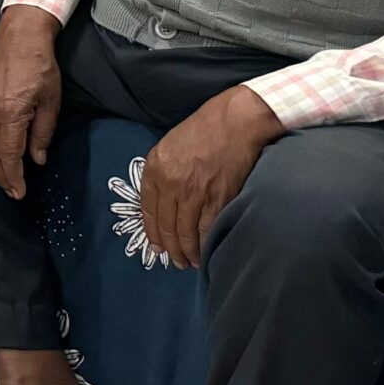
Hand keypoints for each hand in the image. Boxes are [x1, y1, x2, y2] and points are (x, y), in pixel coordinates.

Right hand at [0, 5, 65, 199]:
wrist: (19, 35)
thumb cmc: (40, 65)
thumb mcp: (51, 101)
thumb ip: (43, 132)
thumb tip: (38, 158)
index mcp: (10, 114)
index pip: (8, 155)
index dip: (14, 177)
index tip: (19, 192)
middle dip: (0, 175)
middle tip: (11, 191)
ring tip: (1, 175)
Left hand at [140, 86, 284, 268]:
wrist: (235, 122)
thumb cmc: (203, 130)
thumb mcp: (168, 146)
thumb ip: (161, 173)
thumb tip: (162, 201)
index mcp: (155, 168)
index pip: (148, 210)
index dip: (152, 233)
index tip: (156, 247)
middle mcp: (170, 183)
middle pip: (167, 225)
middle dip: (170, 248)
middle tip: (175, 261)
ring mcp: (194, 192)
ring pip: (186, 231)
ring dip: (188, 251)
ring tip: (191, 262)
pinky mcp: (218, 197)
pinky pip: (208, 228)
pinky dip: (206, 243)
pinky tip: (207, 251)